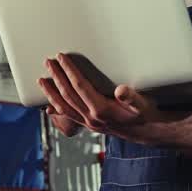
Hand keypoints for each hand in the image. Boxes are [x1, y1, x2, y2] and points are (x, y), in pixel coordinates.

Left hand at [36, 52, 167, 142]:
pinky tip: (49, 107)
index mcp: (102, 109)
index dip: (69, 70)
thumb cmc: (147, 114)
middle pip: (68, 94)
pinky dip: (57, 110)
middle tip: (48, 62)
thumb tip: (121, 91)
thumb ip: (132, 98)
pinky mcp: (90, 125)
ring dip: (52, 92)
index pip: (79, 85)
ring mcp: (89, 123)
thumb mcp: (143, 103)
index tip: (61, 57)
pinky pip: (68, 117)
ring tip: (42, 80)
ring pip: (64, 106)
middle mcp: (92, 118)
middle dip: (56, 77)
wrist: (149, 132)